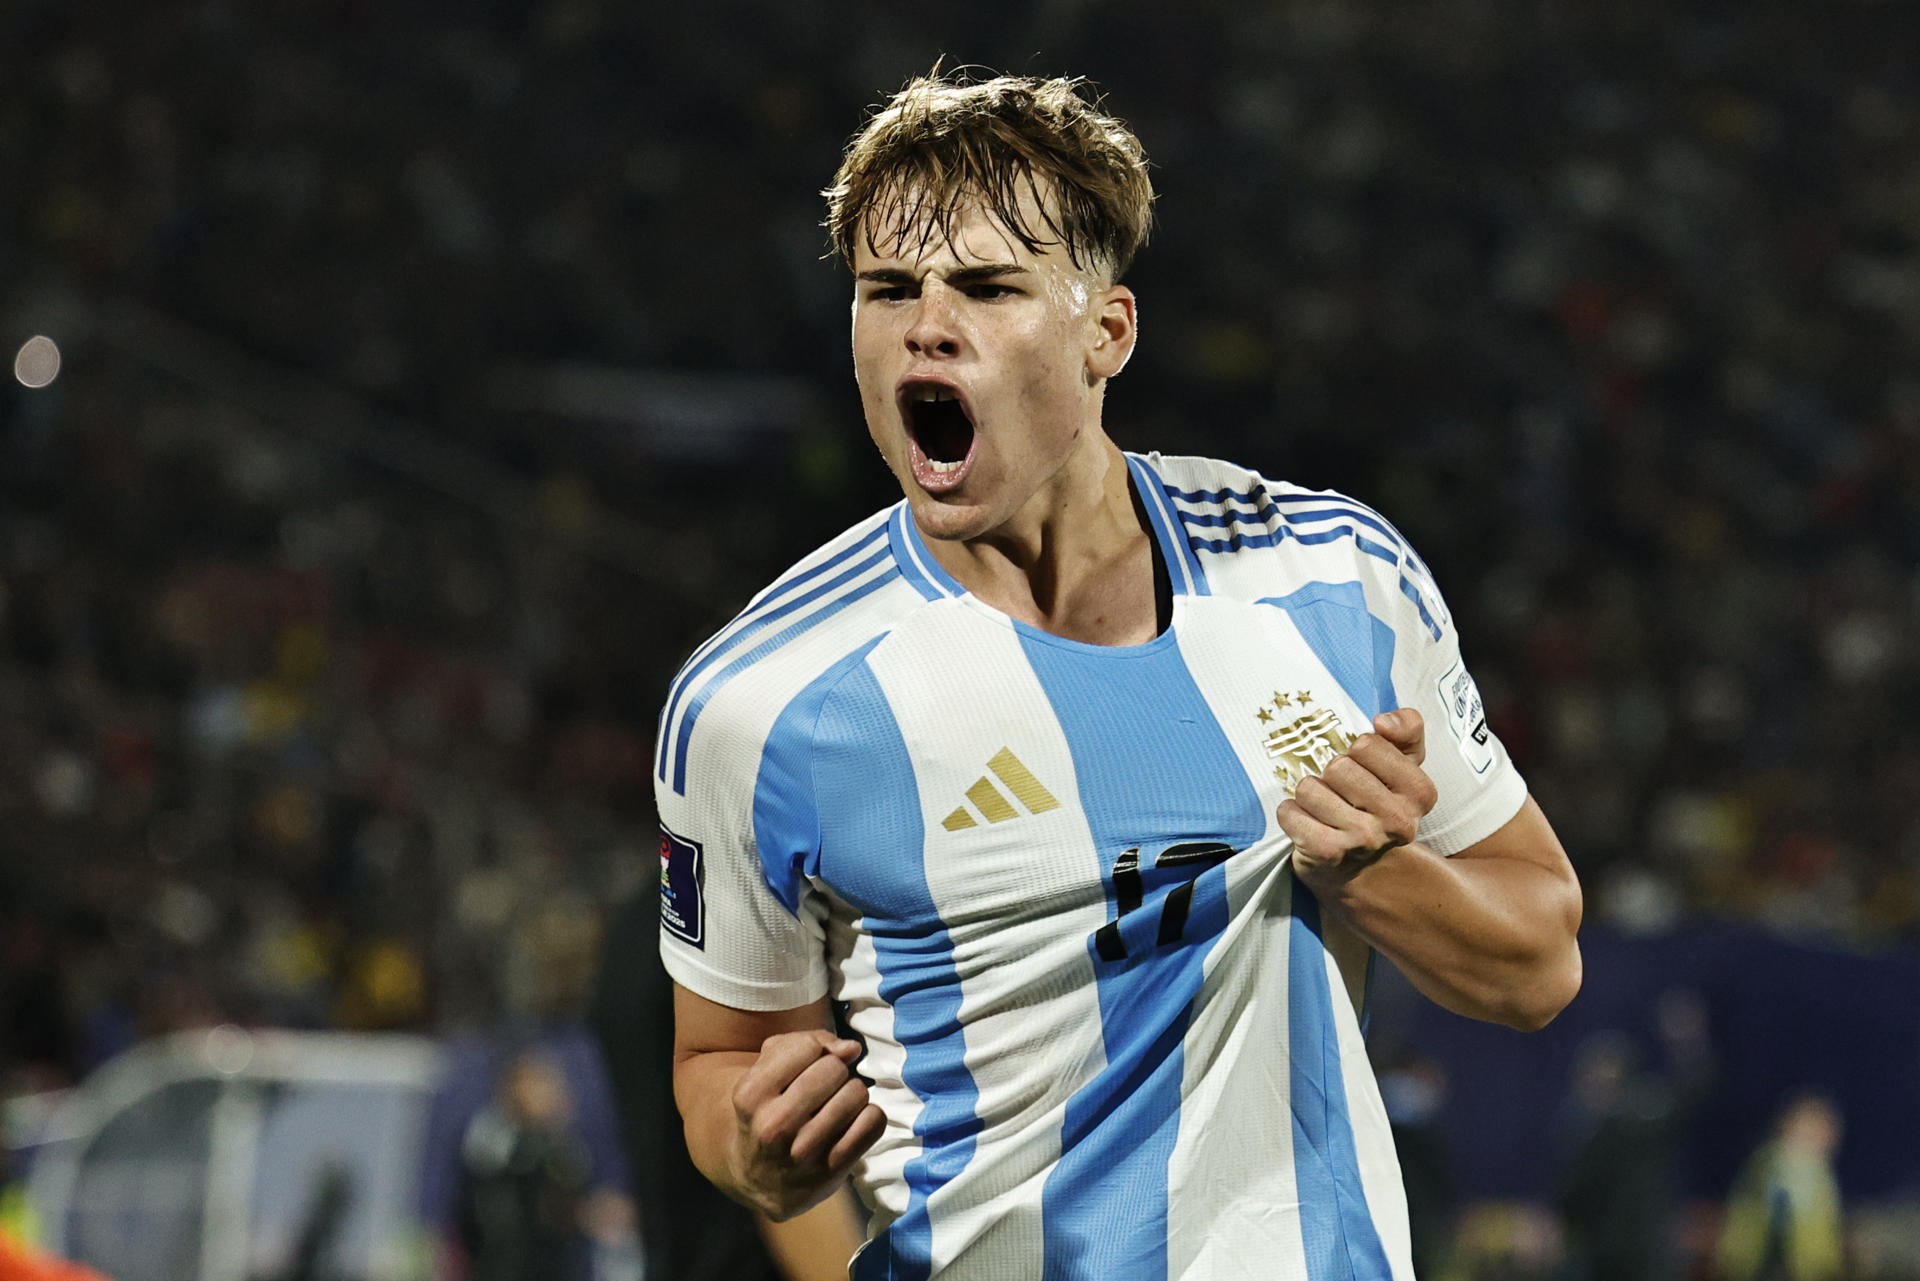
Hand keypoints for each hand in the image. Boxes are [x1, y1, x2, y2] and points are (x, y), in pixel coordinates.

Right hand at [729, 1028, 884, 1219]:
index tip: (806, 1067)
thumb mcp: (767, 1072)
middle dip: (835, 1072)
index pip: (807, 1047)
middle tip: (823, 1089)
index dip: (814, 1051)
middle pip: (834, 1068)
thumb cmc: (769, 1111)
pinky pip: (873, 1121)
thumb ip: (805, 1043)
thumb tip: (851, 1049)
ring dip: (853, 1094)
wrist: (761, 1180)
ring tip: (836, 1106)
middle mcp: (774, 1124)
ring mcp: (803, 1151)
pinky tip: (851, 1124)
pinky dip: (868, 1116)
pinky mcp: (832, 1170)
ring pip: (857, 1092)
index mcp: (750, 1094)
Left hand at [1278, 708, 1438, 890]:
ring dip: (1309, 794)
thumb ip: (1407, 731)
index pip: (1367, 744)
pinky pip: (1290, 812)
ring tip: (1324, 810)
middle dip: (1331, 774)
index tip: (1364, 772)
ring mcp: (1363, 840)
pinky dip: (1290, 813)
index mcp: (1420, 793)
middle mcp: (1398, 820)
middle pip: (1338, 766)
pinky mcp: (1328, 854)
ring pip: (1309, 787)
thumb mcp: (1402, 765)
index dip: (1357, 753)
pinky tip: (1307, 824)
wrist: (1360, 867)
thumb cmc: (1376, 804)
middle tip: (1341, 794)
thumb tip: (1384, 723)